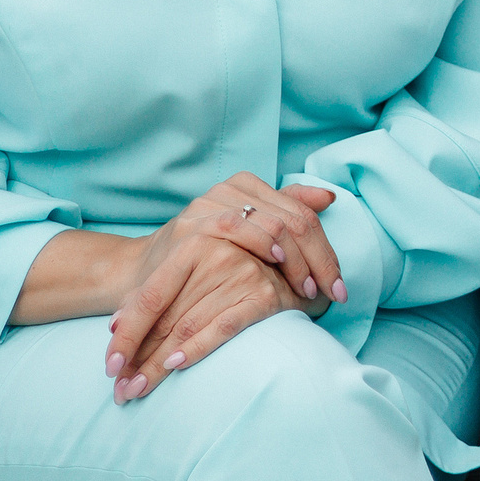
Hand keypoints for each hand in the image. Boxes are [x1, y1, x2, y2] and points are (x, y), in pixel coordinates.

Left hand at [105, 235, 324, 401]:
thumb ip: (149, 295)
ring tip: (138, 389)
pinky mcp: (264, 297)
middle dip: (139, 359)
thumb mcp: (182, 274)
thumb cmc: (222, 272)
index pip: (149, 298)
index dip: (127, 335)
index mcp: (192, 246)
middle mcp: (217, 255)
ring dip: (159, 365)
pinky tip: (176, 365)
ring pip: (189, 328)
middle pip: (166, 319)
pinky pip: (224, 328)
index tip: (109, 368)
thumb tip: (115, 327)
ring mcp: (243, 275)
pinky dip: (198, 347)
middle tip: (120, 390)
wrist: (283, 262)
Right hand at [125, 173, 345, 310]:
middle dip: (318, 261)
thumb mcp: (244, 233)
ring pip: (274, 223)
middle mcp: (230, 189)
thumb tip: (329, 196)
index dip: (325, 252)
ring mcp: (211, 204)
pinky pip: (238, 225)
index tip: (338, 286)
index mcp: (247, 186)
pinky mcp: (194, 223)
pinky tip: (278, 263)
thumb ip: (283, 212)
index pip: (302, 215)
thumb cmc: (198, 259)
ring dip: (296, 260)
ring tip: (306, 291)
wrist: (141, 273)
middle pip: (294, 221)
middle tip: (329, 294)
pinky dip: (262, 243)